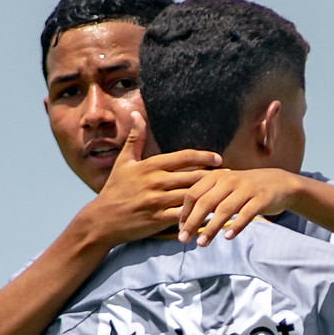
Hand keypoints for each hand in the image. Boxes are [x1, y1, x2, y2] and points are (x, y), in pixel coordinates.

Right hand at [80, 115, 221, 248]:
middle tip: (231, 176)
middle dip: (214, 176)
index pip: (184, 157)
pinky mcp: (159, 219)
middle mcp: (156, 181)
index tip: (218, 159)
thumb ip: (135, 138)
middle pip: (193, 176)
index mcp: (150, 166)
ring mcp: (158, 201)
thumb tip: (138, 114)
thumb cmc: (115, 190)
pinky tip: (213, 215)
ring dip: (211, 194)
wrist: (102, 220)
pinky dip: (200, 215)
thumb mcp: (123, 162)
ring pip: (192, 195)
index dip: (204, 157)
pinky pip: (185, 215)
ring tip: (226, 193)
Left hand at [176, 168, 304, 245]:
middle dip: (192, 222)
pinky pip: (246, 213)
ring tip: (201, 243)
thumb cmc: (246, 189)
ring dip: (211, 228)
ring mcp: (246, 188)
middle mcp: (229, 180)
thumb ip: (207, 199)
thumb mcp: (225, 187)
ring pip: (224, 209)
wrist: (279, 183)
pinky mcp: (261, 198)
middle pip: (205, 202)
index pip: (193, 194)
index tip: (180, 229)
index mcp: (216, 176)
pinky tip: (228, 237)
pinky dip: (236, 225)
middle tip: (184, 239)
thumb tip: (185, 220)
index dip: (184, 213)